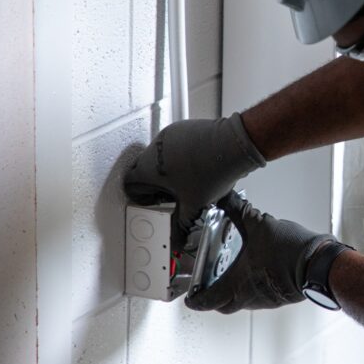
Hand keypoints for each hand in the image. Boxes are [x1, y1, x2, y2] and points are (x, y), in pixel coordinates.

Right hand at [123, 113, 265, 226]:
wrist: (234, 145)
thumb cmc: (212, 170)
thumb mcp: (195, 205)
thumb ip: (182, 223)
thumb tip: (179, 236)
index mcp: (149, 167)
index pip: (130, 184)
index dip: (141, 197)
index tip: (154, 203)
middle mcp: (155, 148)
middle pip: (144, 170)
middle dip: (157, 185)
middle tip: (172, 195)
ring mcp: (169, 135)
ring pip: (160, 156)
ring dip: (169, 170)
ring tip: (188, 180)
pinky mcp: (184, 128)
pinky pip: (174, 144)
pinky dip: (180, 156)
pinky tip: (198, 166)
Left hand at [185, 191, 334, 313]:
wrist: (319, 264)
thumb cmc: (289, 253)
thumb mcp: (259, 225)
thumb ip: (239, 212)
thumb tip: (225, 199)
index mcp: (237, 283)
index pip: (207, 300)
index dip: (195, 299)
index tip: (189, 298)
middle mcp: (250, 296)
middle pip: (223, 305)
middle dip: (213, 296)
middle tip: (208, 285)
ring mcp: (266, 299)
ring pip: (243, 301)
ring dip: (235, 290)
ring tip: (234, 272)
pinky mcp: (281, 297)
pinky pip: (260, 296)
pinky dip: (253, 286)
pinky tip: (258, 270)